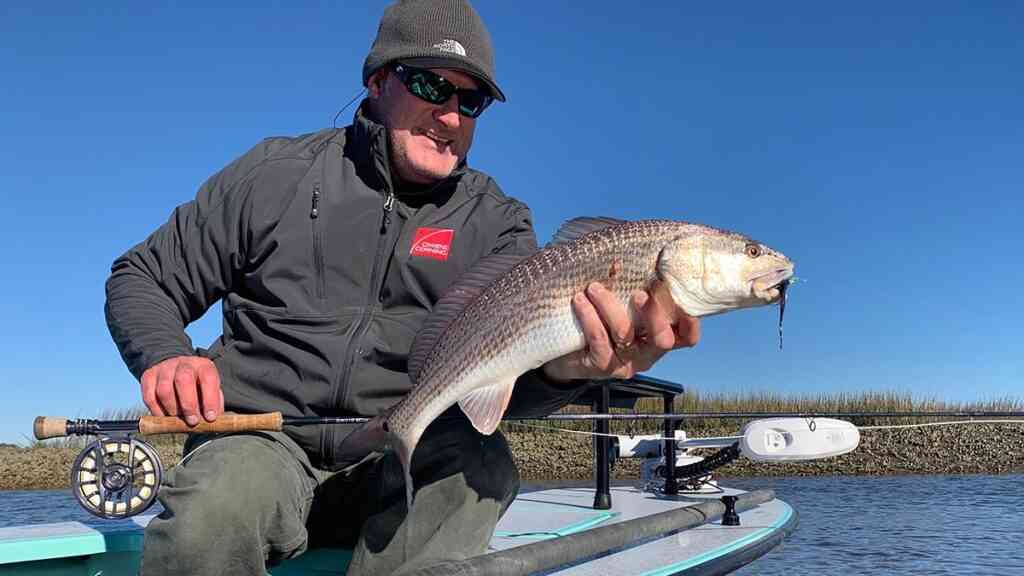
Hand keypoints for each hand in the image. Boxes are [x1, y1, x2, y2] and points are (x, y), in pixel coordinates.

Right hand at [140, 356, 223, 425]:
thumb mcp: (210, 391)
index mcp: (203, 366)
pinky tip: (166, 417)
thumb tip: (211, 422)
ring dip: (172, 410)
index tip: (210, 417)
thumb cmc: (198, 387)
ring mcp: (164, 368)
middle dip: (189, 405)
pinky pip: (149, 397)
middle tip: (193, 421)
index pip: (208, 378)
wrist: (176, 372)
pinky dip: (157, 412)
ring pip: (164, 390)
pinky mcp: (148, 376)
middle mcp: (184, 364)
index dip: (210, 399)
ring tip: (179, 418)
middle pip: (183, 380)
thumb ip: (214, 405)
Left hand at [542, 281, 700, 382]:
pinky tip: (580, 301)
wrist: (564, 350)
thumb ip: (632, 285)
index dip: (690, 322)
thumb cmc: (598, 317)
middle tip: (639, 292)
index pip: (686, 337)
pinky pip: (598, 340)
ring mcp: (624, 362)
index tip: (682, 296)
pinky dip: (590, 317)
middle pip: (662, 339)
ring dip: (610, 306)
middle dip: (653, 314)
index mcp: (658, 337)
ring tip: (594, 287)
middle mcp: (646, 353)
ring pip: (624, 335)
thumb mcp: (619, 302)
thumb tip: (634, 252)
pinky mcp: (600, 366)